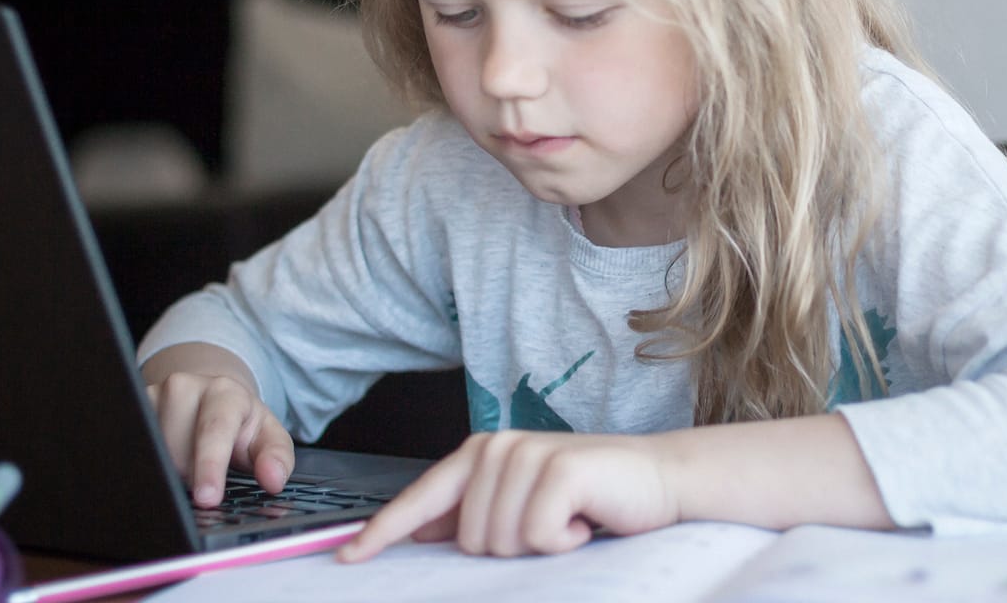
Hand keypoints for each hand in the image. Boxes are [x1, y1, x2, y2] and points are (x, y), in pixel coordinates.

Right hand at [141, 345, 294, 507]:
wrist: (212, 397)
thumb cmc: (241, 424)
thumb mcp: (268, 437)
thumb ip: (277, 457)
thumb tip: (274, 479)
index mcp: (225, 392)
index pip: (215, 430)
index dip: (210, 466)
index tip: (207, 497)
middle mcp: (186, 387)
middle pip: (178, 453)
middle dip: (190, 477)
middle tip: (206, 476)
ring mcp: (154, 394)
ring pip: (154, 454)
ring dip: (169, 473)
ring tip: (188, 463)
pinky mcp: (133, 407)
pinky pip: (137, 450)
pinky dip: (152, 465)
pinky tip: (164, 460)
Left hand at [339, 430, 679, 561]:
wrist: (659, 480)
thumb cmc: (590, 497)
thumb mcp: (521, 504)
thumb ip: (471, 513)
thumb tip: (420, 533)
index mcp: (480, 455)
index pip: (420, 499)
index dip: (382, 532)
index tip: (347, 558)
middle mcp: (496, 448)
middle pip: (467, 540)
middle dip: (509, 549)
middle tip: (550, 525)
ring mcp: (525, 455)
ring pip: (499, 542)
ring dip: (541, 546)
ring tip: (569, 519)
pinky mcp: (558, 470)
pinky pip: (538, 536)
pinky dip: (566, 542)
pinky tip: (585, 519)